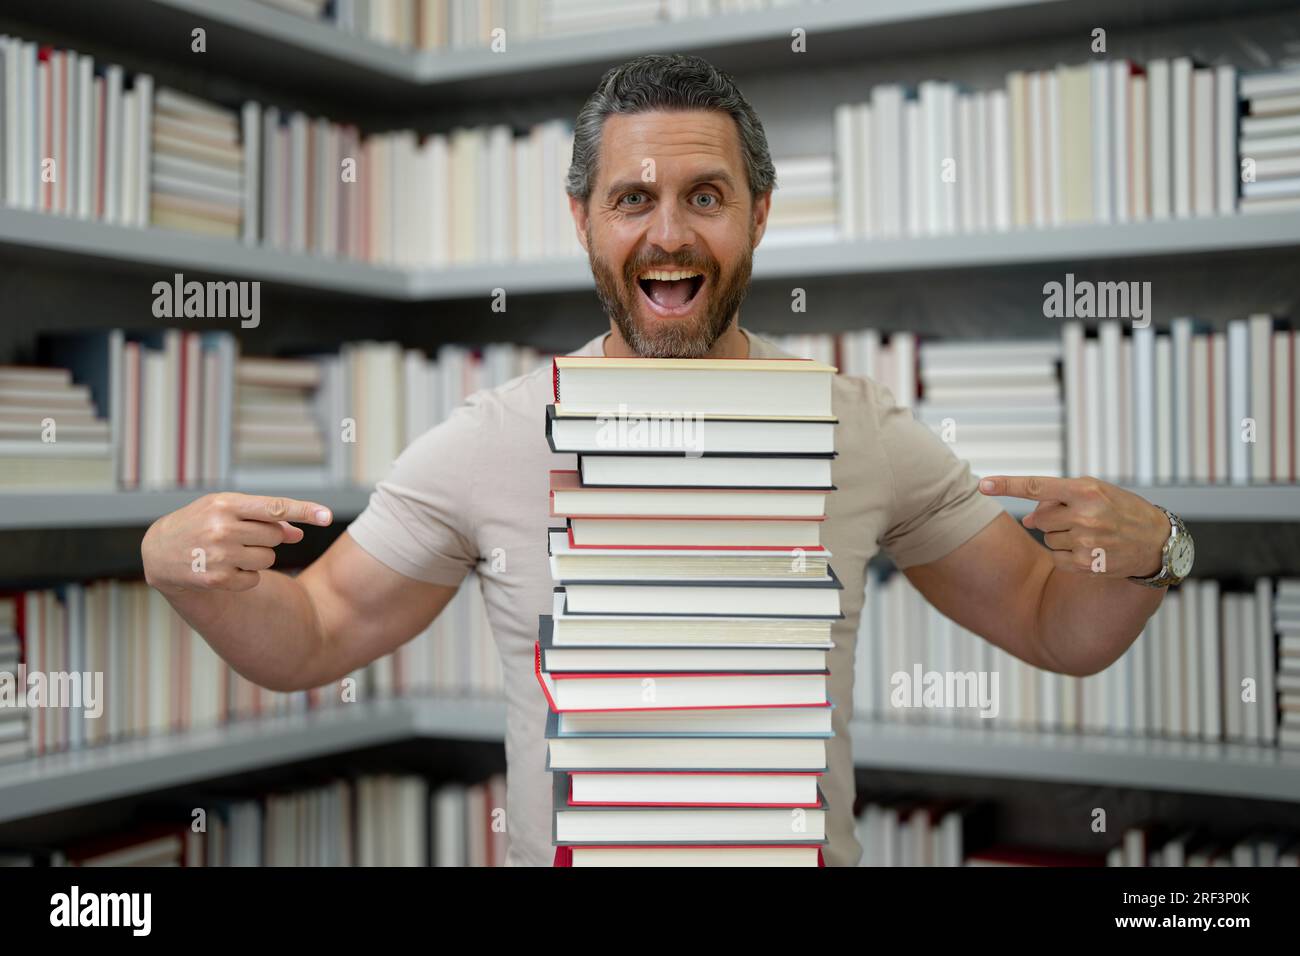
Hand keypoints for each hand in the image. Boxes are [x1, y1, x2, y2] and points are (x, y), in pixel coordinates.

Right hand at [142, 493, 332, 594]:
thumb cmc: (201, 523)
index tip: (328, 516)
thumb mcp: (227, 511)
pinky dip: (246, 575)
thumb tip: (298, 532)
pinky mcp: (218, 579)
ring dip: (257, 556)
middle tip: (241, 535)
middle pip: (275, 535)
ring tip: (230, 551)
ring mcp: (219, 555)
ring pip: (268, 558)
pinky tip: (224, 567)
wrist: (160, 551)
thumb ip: (264, 518)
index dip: (304, 511)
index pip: (274, 507)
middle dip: (266, 537)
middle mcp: (222, 528)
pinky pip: (255, 578)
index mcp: (225, 504)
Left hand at [978, 475, 1168, 577]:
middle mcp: (1084, 515)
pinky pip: (1055, 557)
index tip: (982, 484)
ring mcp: (1084, 542)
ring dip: (1061, 535)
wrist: (1155, 541)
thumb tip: (1027, 519)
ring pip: (1047, 537)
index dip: (1007, 485)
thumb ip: (1058, 499)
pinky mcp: (1084, 564)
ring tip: (1091, 533)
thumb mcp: (1095, 492)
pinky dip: (1066, 554)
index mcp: (1086, 491)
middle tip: (1080, 518)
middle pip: (1039, 517)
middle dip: (1051, 518)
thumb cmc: (1120, 509)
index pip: (1037, 486)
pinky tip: (1089, 549)